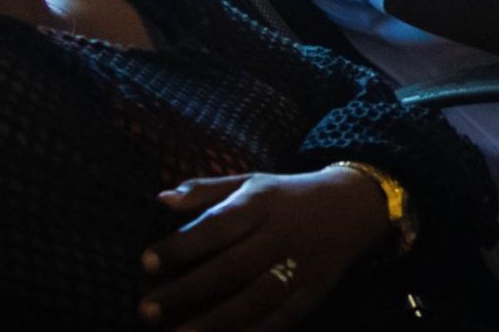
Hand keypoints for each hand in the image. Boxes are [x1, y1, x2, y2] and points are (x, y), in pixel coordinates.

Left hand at [139, 169, 388, 331]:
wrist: (354, 205)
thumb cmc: (287, 195)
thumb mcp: (250, 181)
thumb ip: (206, 191)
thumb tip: (161, 199)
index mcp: (260, 204)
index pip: (215, 226)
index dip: (180, 246)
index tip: (145, 262)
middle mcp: (280, 235)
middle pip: (231, 267)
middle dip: (186, 291)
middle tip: (146, 310)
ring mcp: (301, 265)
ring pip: (256, 298)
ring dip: (216, 321)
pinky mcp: (314, 290)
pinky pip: (283, 317)